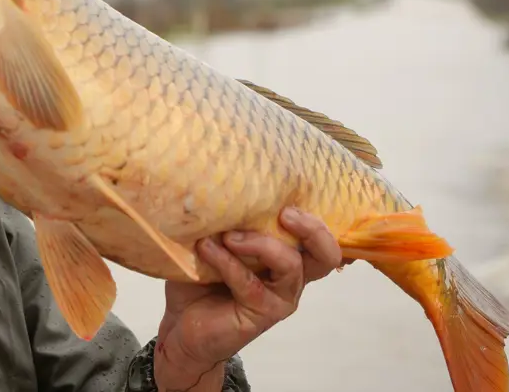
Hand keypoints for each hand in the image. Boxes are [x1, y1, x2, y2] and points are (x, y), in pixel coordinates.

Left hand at [152, 208, 342, 390]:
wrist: (182, 325)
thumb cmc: (201, 278)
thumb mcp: (217, 242)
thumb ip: (227, 220)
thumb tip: (217, 184)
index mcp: (286, 255)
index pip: (319, 236)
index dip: (320, 217)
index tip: (292, 197)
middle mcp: (291, 277)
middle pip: (325, 255)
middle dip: (312, 229)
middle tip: (285, 213)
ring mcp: (279, 298)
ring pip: (291, 265)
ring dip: (260, 244)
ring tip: (230, 236)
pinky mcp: (261, 315)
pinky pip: (250, 285)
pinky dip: (227, 262)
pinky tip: (206, 249)